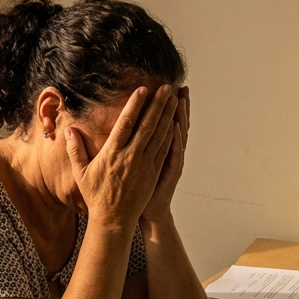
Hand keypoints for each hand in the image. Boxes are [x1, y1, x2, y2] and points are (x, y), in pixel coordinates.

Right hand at [65, 85, 176, 229]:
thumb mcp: (81, 172)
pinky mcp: (153, 172)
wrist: (113, 219)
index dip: (135, 105)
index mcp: (112, 153)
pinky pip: (164, 150)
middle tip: (167, 87)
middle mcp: (131, 156)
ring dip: (168, 116)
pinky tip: (176, 123)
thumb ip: (75, 149)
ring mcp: (145, 164)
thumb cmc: (96, 195)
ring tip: (174, 99)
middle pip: (147, 125)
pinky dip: (171, 135)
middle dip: (158, 104)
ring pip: (159, 135)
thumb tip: (69, 130)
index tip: (143, 89)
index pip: (126, 123)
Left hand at [141, 86, 188, 224]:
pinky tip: (176, 126)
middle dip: (176, 106)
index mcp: (154, 148)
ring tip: (180, 99)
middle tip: (180, 87)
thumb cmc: (133, 188)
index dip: (164, 106)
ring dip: (179, 117)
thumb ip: (128, 144)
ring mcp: (168, 162)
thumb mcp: (132, 164)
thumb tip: (119, 127)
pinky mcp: (169, 172)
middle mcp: (165, 153)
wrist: (143, 212)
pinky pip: (174, 154)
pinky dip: (176, 140)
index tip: (166, 88)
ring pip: (176, 136)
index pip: (162, 123)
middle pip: (173, 124)